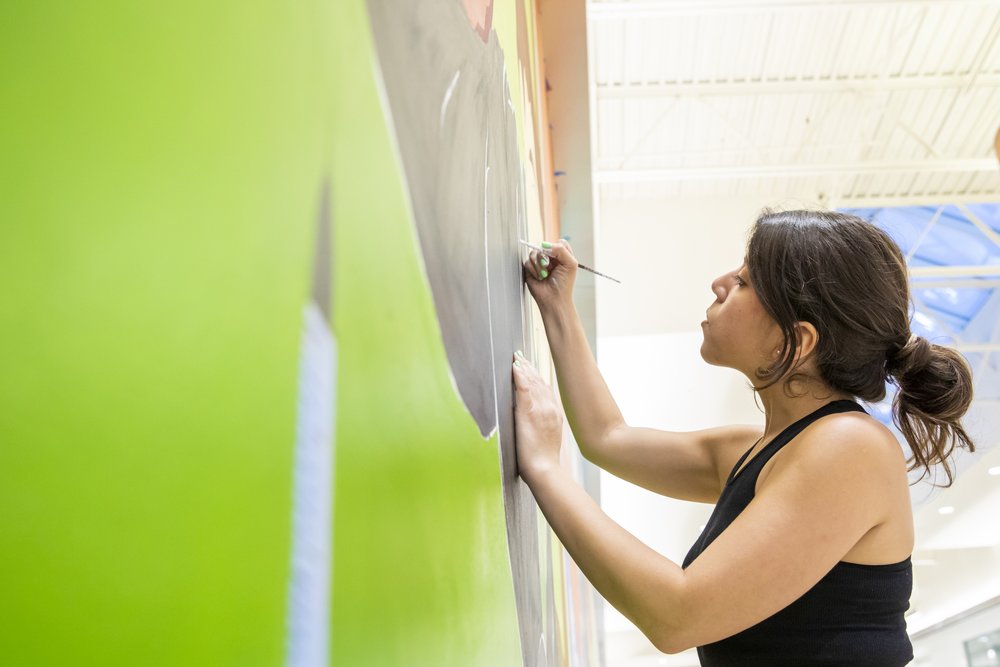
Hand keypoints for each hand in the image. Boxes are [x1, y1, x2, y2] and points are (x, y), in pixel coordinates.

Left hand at [512, 351, 563, 484]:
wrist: (545, 470)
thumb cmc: (544, 460)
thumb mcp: (547, 437)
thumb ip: (542, 424)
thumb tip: (533, 418)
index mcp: (554, 414)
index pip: (545, 389)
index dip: (536, 376)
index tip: (529, 366)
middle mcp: (550, 408)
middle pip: (539, 383)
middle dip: (529, 369)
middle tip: (520, 357)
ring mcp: (541, 410)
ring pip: (532, 383)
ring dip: (523, 369)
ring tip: (516, 358)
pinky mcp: (529, 414)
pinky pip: (524, 390)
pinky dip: (520, 377)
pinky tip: (515, 367)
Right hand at [523, 240, 578, 310]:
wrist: (553, 299)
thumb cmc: (564, 284)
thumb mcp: (570, 264)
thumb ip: (561, 250)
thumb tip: (545, 244)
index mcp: (562, 256)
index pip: (558, 243)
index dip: (556, 247)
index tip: (556, 256)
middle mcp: (551, 258)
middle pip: (544, 246)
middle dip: (545, 256)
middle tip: (549, 266)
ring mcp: (540, 263)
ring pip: (534, 253)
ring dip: (539, 264)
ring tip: (544, 274)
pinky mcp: (530, 269)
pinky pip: (528, 261)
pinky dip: (534, 270)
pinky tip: (539, 277)